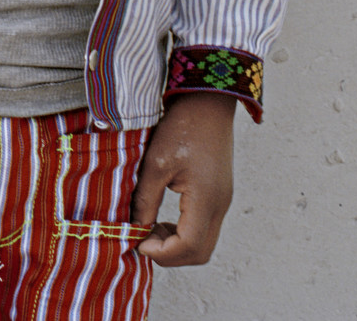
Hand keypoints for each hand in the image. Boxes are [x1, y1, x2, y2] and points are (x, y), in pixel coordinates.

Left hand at [130, 92, 236, 265]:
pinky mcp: (219, 194)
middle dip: (170, 254)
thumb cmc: (182, 127)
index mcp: (206, 200)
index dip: (162, 252)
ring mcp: (222, 201)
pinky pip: (205, 227)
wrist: (207, 101)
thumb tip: (134, 227)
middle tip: (142, 240)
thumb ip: (146, 199)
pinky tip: (162, 218)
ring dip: (177, 245)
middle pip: (200, 252)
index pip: (188, 246)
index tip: (138, 242)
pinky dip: (184, 233)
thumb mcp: (156, 163)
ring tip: (149, 227)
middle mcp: (220, 206)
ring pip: (204, 243)